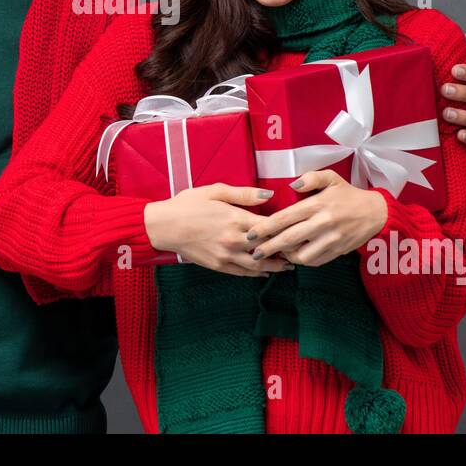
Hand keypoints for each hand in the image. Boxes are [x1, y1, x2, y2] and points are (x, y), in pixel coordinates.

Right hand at [143, 183, 293, 276]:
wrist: (164, 226)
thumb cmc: (188, 204)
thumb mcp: (215, 191)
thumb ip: (244, 194)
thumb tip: (269, 195)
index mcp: (236, 219)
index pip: (270, 227)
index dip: (287, 229)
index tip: (300, 230)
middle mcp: (235, 241)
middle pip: (268, 248)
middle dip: (286, 249)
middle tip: (301, 249)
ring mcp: (227, 256)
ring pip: (259, 265)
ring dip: (276, 266)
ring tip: (289, 265)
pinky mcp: (218, 266)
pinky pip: (243, 273)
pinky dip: (257, 273)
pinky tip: (266, 272)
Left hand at [243, 169, 387, 267]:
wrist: (375, 213)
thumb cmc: (348, 195)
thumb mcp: (332, 178)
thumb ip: (311, 178)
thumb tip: (292, 184)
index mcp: (317, 204)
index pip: (285, 218)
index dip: (266, 227)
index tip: (251, 233)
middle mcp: (322, 223)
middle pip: (289, 239)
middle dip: (268, 247)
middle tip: (254, 252)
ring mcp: (331, 239)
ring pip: (301, 255)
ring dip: (286, 256)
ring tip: (277, 253)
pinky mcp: (337, 251)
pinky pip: (315, 261)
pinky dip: (303, 261)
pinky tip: (295, 256)